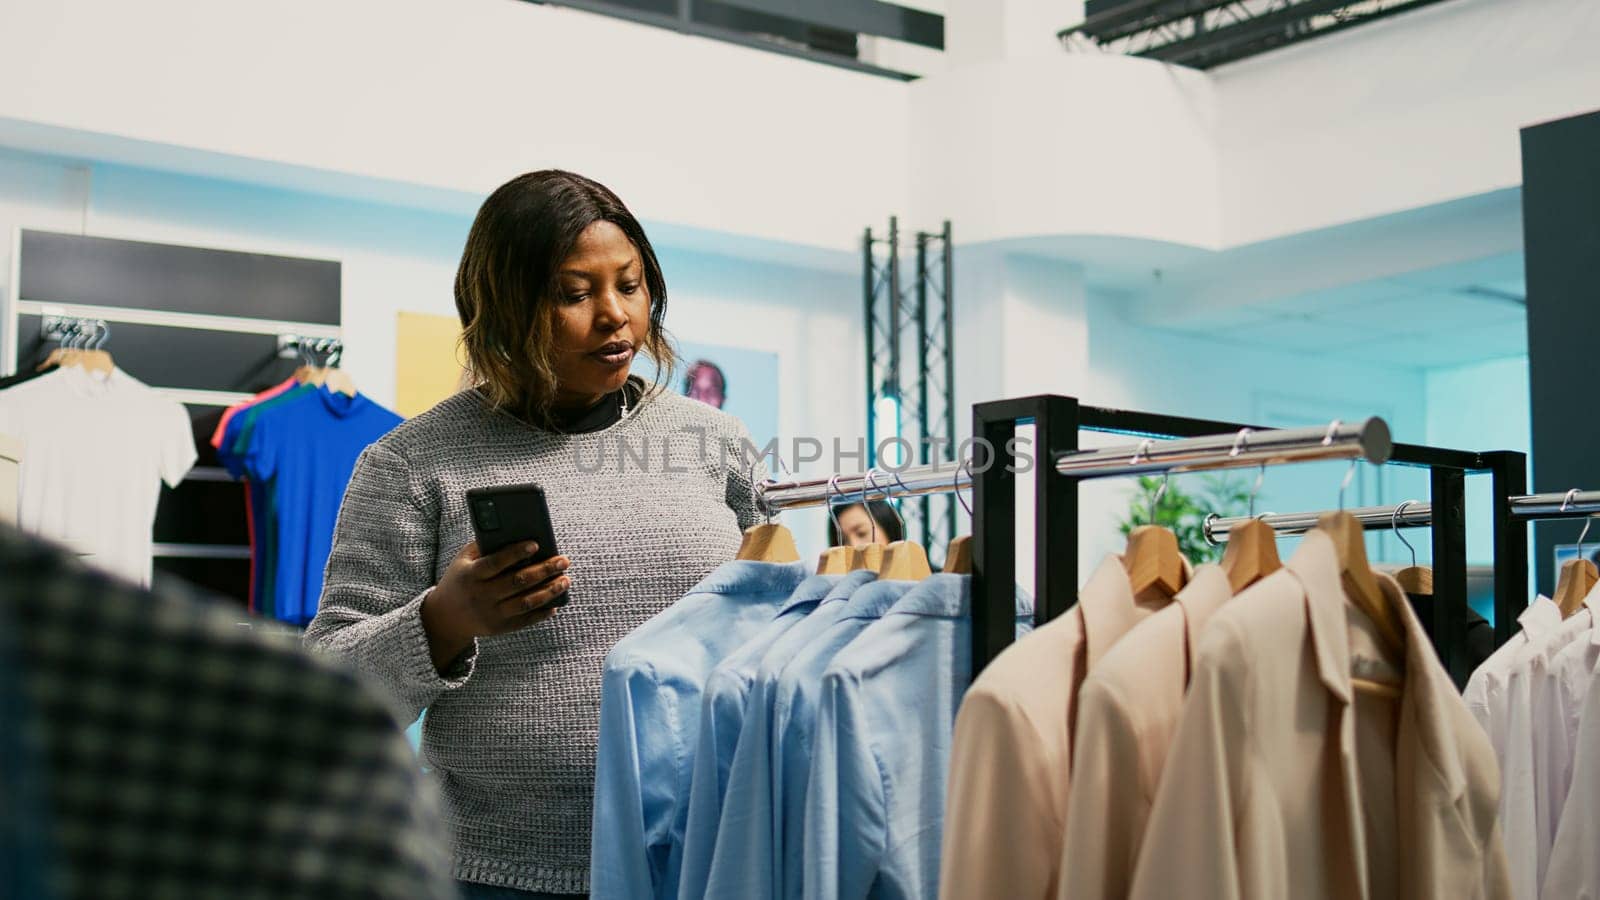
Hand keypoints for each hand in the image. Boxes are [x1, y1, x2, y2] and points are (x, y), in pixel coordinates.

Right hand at [421, 540, 570, 671]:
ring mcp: (491, 614)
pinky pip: (525, 620)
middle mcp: (481, 595)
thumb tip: (516, 532)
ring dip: (549, 591)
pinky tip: (556, 603)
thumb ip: (485, 545)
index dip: (515, 553)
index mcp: (471, 575)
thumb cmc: (461, 579)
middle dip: (544, 570)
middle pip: (517, 582)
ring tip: (565, 580)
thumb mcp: (464, 560)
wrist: (445, 618)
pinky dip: (542, 612)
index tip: (536, 544)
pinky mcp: (499, 628)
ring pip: (525, 602)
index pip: (496, 563)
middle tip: (564, 560)